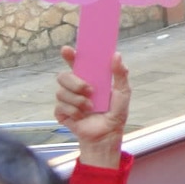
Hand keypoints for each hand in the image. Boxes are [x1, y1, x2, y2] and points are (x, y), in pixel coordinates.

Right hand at [56, 45, 129, 165]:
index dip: (70, 55)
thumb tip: (116, 54)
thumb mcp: (123, 91)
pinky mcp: (61, 113)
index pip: (76, 63)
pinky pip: (60, 107)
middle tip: (90, 90)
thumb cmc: (115, 112)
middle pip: (63, 76)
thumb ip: (120, 73)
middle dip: (75, 83)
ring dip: (78, 100)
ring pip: (61, 92)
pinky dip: (74, 112)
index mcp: (88, 78)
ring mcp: (67, 99)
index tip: (67, 49)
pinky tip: (82, 116)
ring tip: (91, 107)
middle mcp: (75, 87)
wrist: (107, 134)